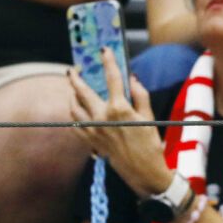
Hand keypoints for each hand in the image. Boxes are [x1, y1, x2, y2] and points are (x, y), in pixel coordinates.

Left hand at [68, 52, 170, 195]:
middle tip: (73, 70)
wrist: (143, 171)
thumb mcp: (149, 117)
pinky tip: (76, 110)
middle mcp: (102, 117)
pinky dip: (74, 115)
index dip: (108, 61)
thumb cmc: (150, 144)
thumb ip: (140, 95)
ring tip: (73, 89)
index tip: (104, 50)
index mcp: (119, 109)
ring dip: (72, 96)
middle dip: (76, 78)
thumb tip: (133, 79)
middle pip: (83, 92)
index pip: (112, 78)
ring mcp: (93, 130)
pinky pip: (75, 124)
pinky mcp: (90, 141)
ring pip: (74, 107)